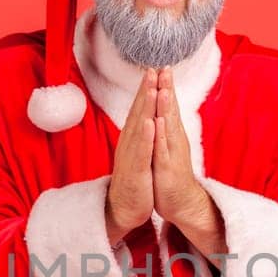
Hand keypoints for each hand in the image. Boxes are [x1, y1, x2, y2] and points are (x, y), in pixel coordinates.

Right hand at [105, 67, 157, 244]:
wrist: (124, 208)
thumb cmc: (135, 180)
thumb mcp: (138, 153)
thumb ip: (140, 134)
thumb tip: (143, 117)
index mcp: (133, 138)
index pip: (139, 109)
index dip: (146, 89)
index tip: (153, 69)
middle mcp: (130, 143)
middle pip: (138, 112)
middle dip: (145, 90)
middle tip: (152, 68)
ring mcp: (132, 156)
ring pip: (139, 127)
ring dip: (145, 107)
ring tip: (152, 88)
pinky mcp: (136, 170)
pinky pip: (141, 151)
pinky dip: (145, 136)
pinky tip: (149, 122)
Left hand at [151, 66, 208, 225]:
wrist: (182, 202)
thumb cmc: (171, 174)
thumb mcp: (166, 147)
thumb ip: (165, 128)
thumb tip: (161, 110)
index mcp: (171, 134)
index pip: (168, 106)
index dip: (165, 86)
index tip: (162, 66)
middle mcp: (174, 140)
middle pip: (171, 110)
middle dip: (168, 89)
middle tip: (166, 67)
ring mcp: (172, 153)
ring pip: (168, 127)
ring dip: (166, 108)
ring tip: (163, 89)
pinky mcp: (167, 168)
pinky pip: (163, 150)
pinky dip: (161, 136)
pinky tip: (158, 122)